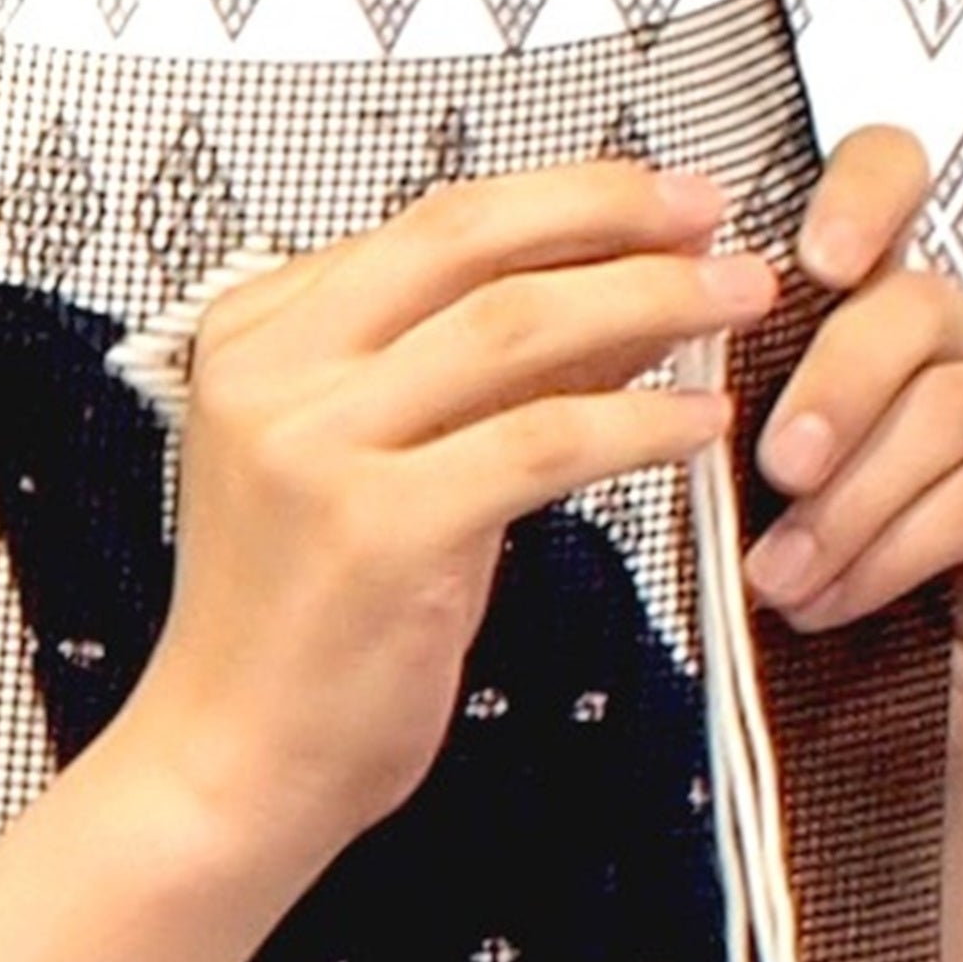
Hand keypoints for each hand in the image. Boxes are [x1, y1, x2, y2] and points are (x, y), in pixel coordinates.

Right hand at [119, 161, 772, 872]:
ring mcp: (315, 446)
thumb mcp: (374, 462)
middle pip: (466, 239)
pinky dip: (637, 421)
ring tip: (734, 300)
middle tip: (710, 213)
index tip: (654, 199)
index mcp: (254, 334)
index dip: (562, 198)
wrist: (228, 763)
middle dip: (608, 211)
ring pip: (514, 326)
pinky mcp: (378, 528)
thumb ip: (474, 373)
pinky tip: (697, 420)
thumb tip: (616, 291)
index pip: (430, 225)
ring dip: (648, 299)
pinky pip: (542, 443)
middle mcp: (271, 371)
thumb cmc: (302, 624)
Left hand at [741, 127, 962, 769]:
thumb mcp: (727, 472)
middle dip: (837, 384)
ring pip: (952, 404)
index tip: (814, 258)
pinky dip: (895, 548)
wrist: (853, 722)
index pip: (895, 179)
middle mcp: (954, 343)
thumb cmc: (787, 575)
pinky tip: (834, 598)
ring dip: (852, 498)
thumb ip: (716, 392)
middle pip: (921, 302)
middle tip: (775, 467)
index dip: (866, 191)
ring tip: (780, 577)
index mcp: (864, 306)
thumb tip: (659, 326)